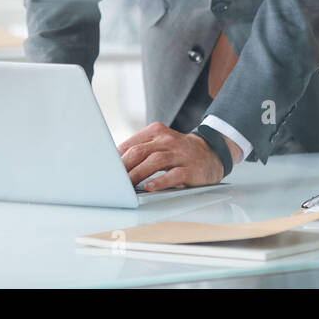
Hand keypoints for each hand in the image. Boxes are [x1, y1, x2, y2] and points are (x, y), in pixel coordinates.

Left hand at [117, 122, 239, 190]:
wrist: (212, 154)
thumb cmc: (179, 152)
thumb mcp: (161, 144)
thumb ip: (141, 150)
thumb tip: (114, 164)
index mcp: (157, 132)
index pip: (131, 144)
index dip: (116, 158)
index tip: (106, 170)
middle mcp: (168, 140)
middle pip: (140, 151)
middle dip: (123, 167)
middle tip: (112, 180)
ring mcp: (180, 154)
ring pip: (155, 161)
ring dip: (137, 174)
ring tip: (126, 186)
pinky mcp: (191, 169)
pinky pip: (173, 175)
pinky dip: (160, 181)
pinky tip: (149, 187)